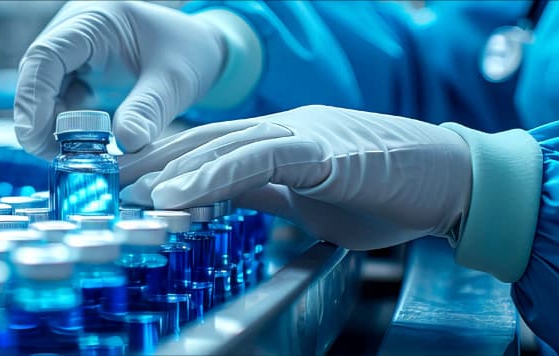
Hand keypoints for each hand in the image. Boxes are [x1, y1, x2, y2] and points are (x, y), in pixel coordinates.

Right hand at [13, 1, 230, 159]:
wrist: (202, 49)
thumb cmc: (190, 53)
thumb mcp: (175, 80)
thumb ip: (149, 109)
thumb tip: (127, 144)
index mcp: (95, 20)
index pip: (47, 55)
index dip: (33, 97)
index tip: (34, 136)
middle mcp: (75, 30)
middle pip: (35, 74)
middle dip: (37, 117)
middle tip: (52, 155)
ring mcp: (73, 50)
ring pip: (41, 88)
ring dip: (48, 123)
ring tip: (70, 153)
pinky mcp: (77, 68)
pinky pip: (56, 96)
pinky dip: (63, 122)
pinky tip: (81, 142)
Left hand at [120, 105, 473, 249]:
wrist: (455, 181)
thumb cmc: (389, 192)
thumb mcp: (310, 199)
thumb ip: (266, 193)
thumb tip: (223, 199)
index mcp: (280, 137)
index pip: (208, 146)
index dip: (162, 163)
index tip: (122, 186)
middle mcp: (283, 127)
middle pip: (202, 140)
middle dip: (148, 164)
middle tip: (103, 186)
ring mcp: (301, 133)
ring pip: (221, 147)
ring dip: (169, 173)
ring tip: (126, 196)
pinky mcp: (322, 151)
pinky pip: (257, 162)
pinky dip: (212, 178)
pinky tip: (177, 196)